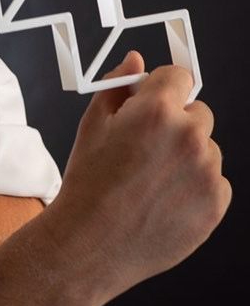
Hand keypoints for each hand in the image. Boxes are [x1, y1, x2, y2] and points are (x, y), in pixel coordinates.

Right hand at [40, 51, 231, 305]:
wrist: (90, 244)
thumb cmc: (88, 183)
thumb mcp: (93, 125)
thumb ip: (118, 86)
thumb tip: (136, 61)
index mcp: (157, 110)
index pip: (179, 76)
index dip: (162, 89)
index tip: (153, 104)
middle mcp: (189, 136)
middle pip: (198, 113)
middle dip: (177, 124)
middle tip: (147, 149)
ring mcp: (207, 172)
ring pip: (207, 149)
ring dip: (188, 157)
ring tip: (152, 181)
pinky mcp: (217, 203)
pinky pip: (216, 181)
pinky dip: (196, 187)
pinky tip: (165, 200)